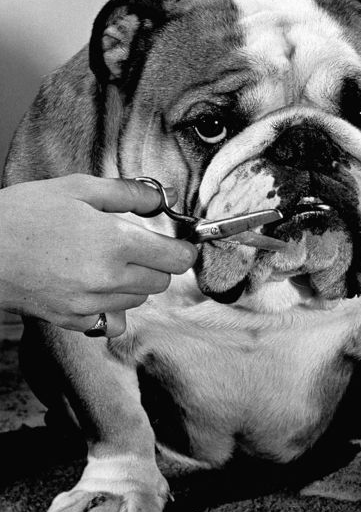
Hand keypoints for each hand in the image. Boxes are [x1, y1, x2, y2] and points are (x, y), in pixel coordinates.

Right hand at [0, 174, 196, 336]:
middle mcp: (109, 278)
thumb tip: (161, 199)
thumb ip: (126, 193)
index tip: (181, 246)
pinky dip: (113, 308)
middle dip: (158, 264)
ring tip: (111, 264)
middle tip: (138, 248)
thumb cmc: (25, 214)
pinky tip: (97, 289)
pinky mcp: (73, 321)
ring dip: (135, 284)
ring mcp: (91, 304)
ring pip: (139, 301)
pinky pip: (112, 323)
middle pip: (161, 282)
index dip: (184, 251)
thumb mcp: (77, 187)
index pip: (176, 260)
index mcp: (116, 242)